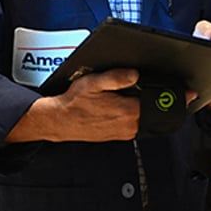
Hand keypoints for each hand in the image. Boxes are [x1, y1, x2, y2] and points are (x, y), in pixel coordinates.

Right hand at [6, 68, 140, 142]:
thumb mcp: (94, 82)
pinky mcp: (118, 136)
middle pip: (144, 106)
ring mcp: (125, 133)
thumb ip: (117, 77)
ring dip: (126, 107)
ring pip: (136, 115)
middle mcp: (130, 126)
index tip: (127, 85)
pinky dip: (120, 115)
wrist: (62, 120)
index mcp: (128, 111)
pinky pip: (128, 123)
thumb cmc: (75, 103)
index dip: (138, 87)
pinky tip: (105, 110)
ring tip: (107, 102)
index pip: (148, 96)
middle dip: (132, 97)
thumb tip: (135, 74)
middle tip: (113, 94)